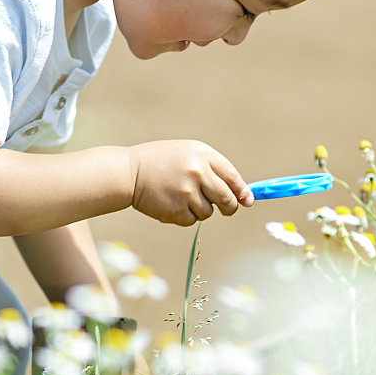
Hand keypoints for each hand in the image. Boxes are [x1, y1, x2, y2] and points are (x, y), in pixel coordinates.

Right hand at [127, 140, 250, 225]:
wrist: (128, 172)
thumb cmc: (160, 162)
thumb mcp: (186, 154)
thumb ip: (211, 169)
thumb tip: (240, 194)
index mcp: (201, 154)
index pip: (231, 176)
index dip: (242, 191)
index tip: (247, 200)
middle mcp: (197, 172)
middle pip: (226, 199)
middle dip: (230, 207)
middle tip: (227, 209)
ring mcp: (186, 192)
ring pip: (208, 212)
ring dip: (200, 209)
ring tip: (181, 196)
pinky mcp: (176, 209)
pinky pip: (191, 220)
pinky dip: (184, 216)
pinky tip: (171, 203)